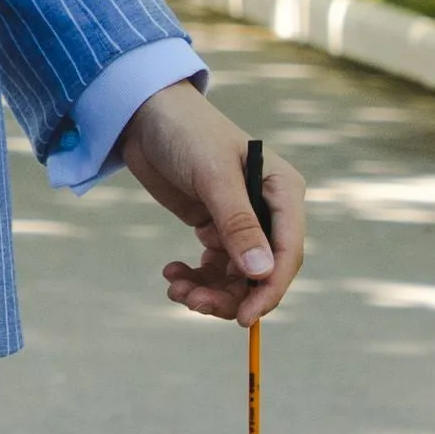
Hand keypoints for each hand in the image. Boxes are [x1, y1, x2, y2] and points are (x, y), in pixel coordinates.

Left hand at [115, 85, 306, 325]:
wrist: (146, 115)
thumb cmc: (186, 133)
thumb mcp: (212, 176)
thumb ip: (238, 224)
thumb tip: (261, 273)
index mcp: (283, 192)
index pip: (288, 252)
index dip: (269, 289)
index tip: (243, 318)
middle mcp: (268, 210)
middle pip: (261, 272)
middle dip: (230, 294)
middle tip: (192, 302)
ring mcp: (241, 221)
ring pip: (236, 276)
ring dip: (209, 291)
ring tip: (176, 289)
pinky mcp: (214, 226)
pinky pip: (214, 267)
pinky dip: (195, 278)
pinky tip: (172, 273)